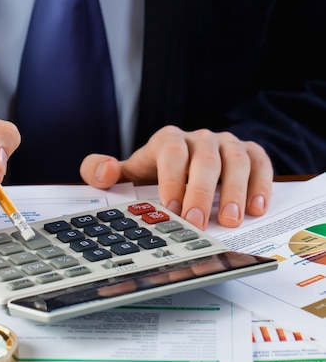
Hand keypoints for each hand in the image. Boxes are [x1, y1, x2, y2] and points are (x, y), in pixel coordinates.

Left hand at [79, 125, 272, 229]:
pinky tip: (256, 208)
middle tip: (199, 223)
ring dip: (235, 190)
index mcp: (167, 140)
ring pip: (236, 160)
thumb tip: (102, 172)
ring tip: (231, 220)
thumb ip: (100, 171)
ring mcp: (225, 144)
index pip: (170, 152)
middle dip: (201, 191)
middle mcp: (198, 139)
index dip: (172, 179)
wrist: (181, 165)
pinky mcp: (249, 153)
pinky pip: (260, 163)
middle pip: (204, 159)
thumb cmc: (153, 173)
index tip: (170, 209)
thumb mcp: (126, 173)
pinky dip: (261, 183)